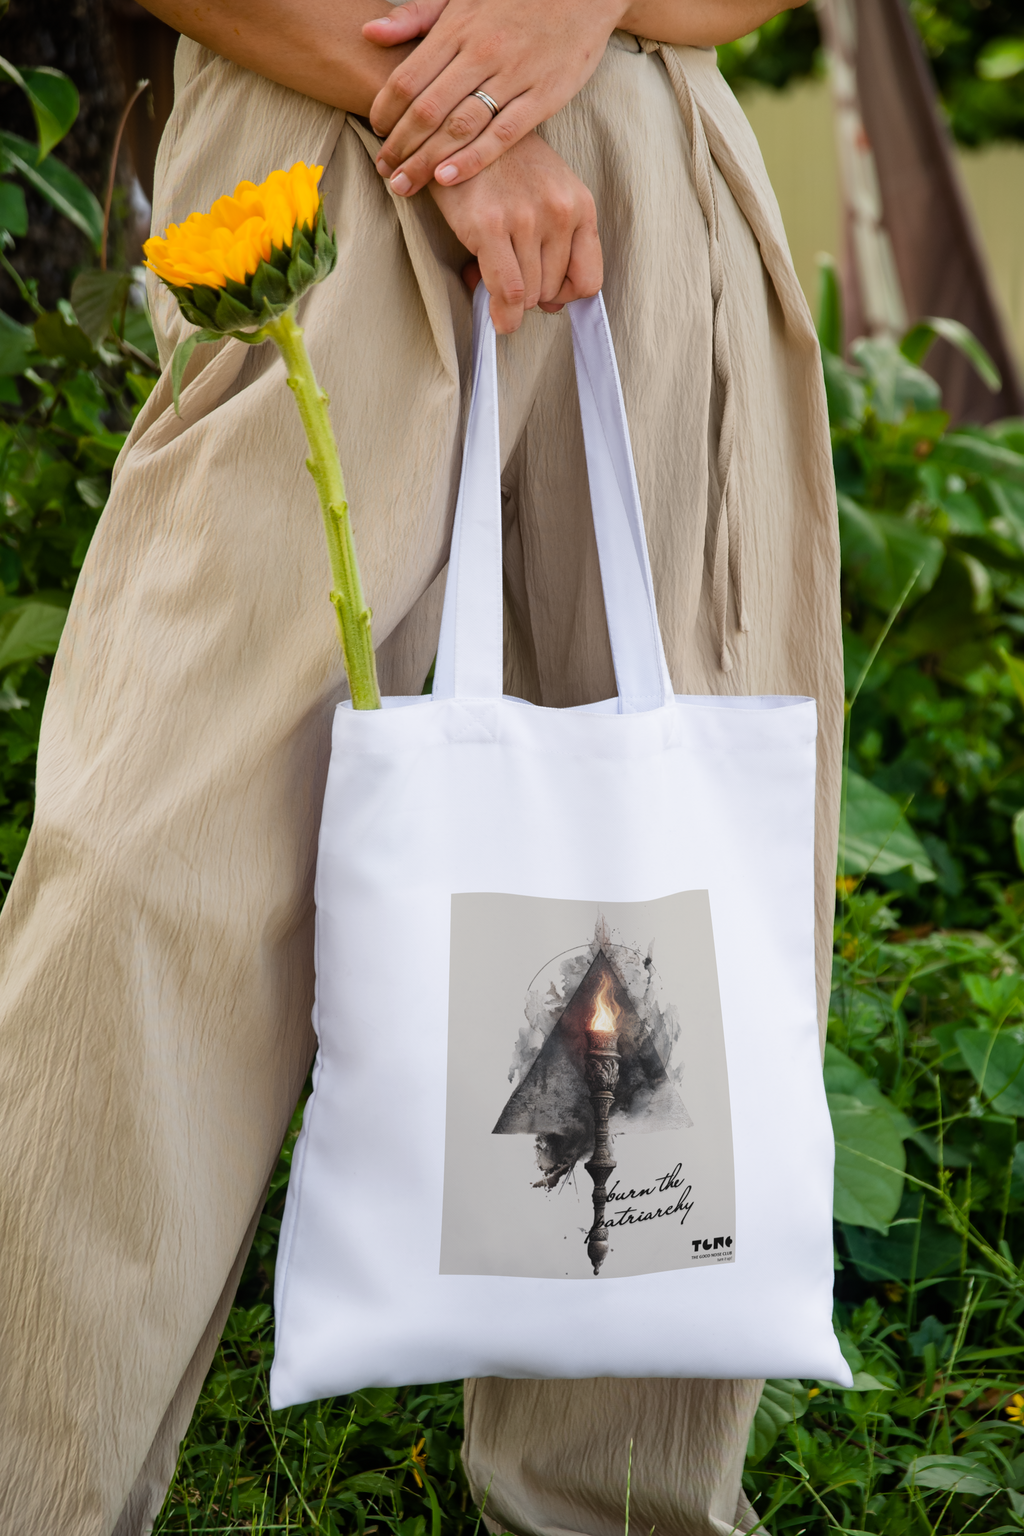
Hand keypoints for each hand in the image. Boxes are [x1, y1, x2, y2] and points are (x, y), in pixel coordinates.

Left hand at [363, 0, 625, 196]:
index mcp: (458, 27)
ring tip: (405, 184)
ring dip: (426, 161)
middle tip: (384, 170)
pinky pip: (502, 135)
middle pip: (428, 110)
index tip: (375, 131)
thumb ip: (417, 15)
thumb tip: (369, 33)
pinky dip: (472, 159)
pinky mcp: (544, 96)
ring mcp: (514, 76)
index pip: (408, 77)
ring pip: (459, 127)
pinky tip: (447, 179)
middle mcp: (482, 53)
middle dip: (400, 145)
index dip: (385, 110)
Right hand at [427, 130, 601, 332]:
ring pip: (530, 296)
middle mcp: (559, 211)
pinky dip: (503, 313)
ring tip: (490, 270)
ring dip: (509, 298)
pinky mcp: (490, 225)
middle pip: (554, 291)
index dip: (565, 295)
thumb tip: (552, 306)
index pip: (589, 280)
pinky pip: (508, 291)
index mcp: (579, 204)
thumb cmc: (504, 166)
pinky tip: (496, 314)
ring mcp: (526, 218)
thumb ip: (558, 244)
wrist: (461, 128)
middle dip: (530, 293)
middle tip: (506, 273)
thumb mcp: (547, 194)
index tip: (545, 289)